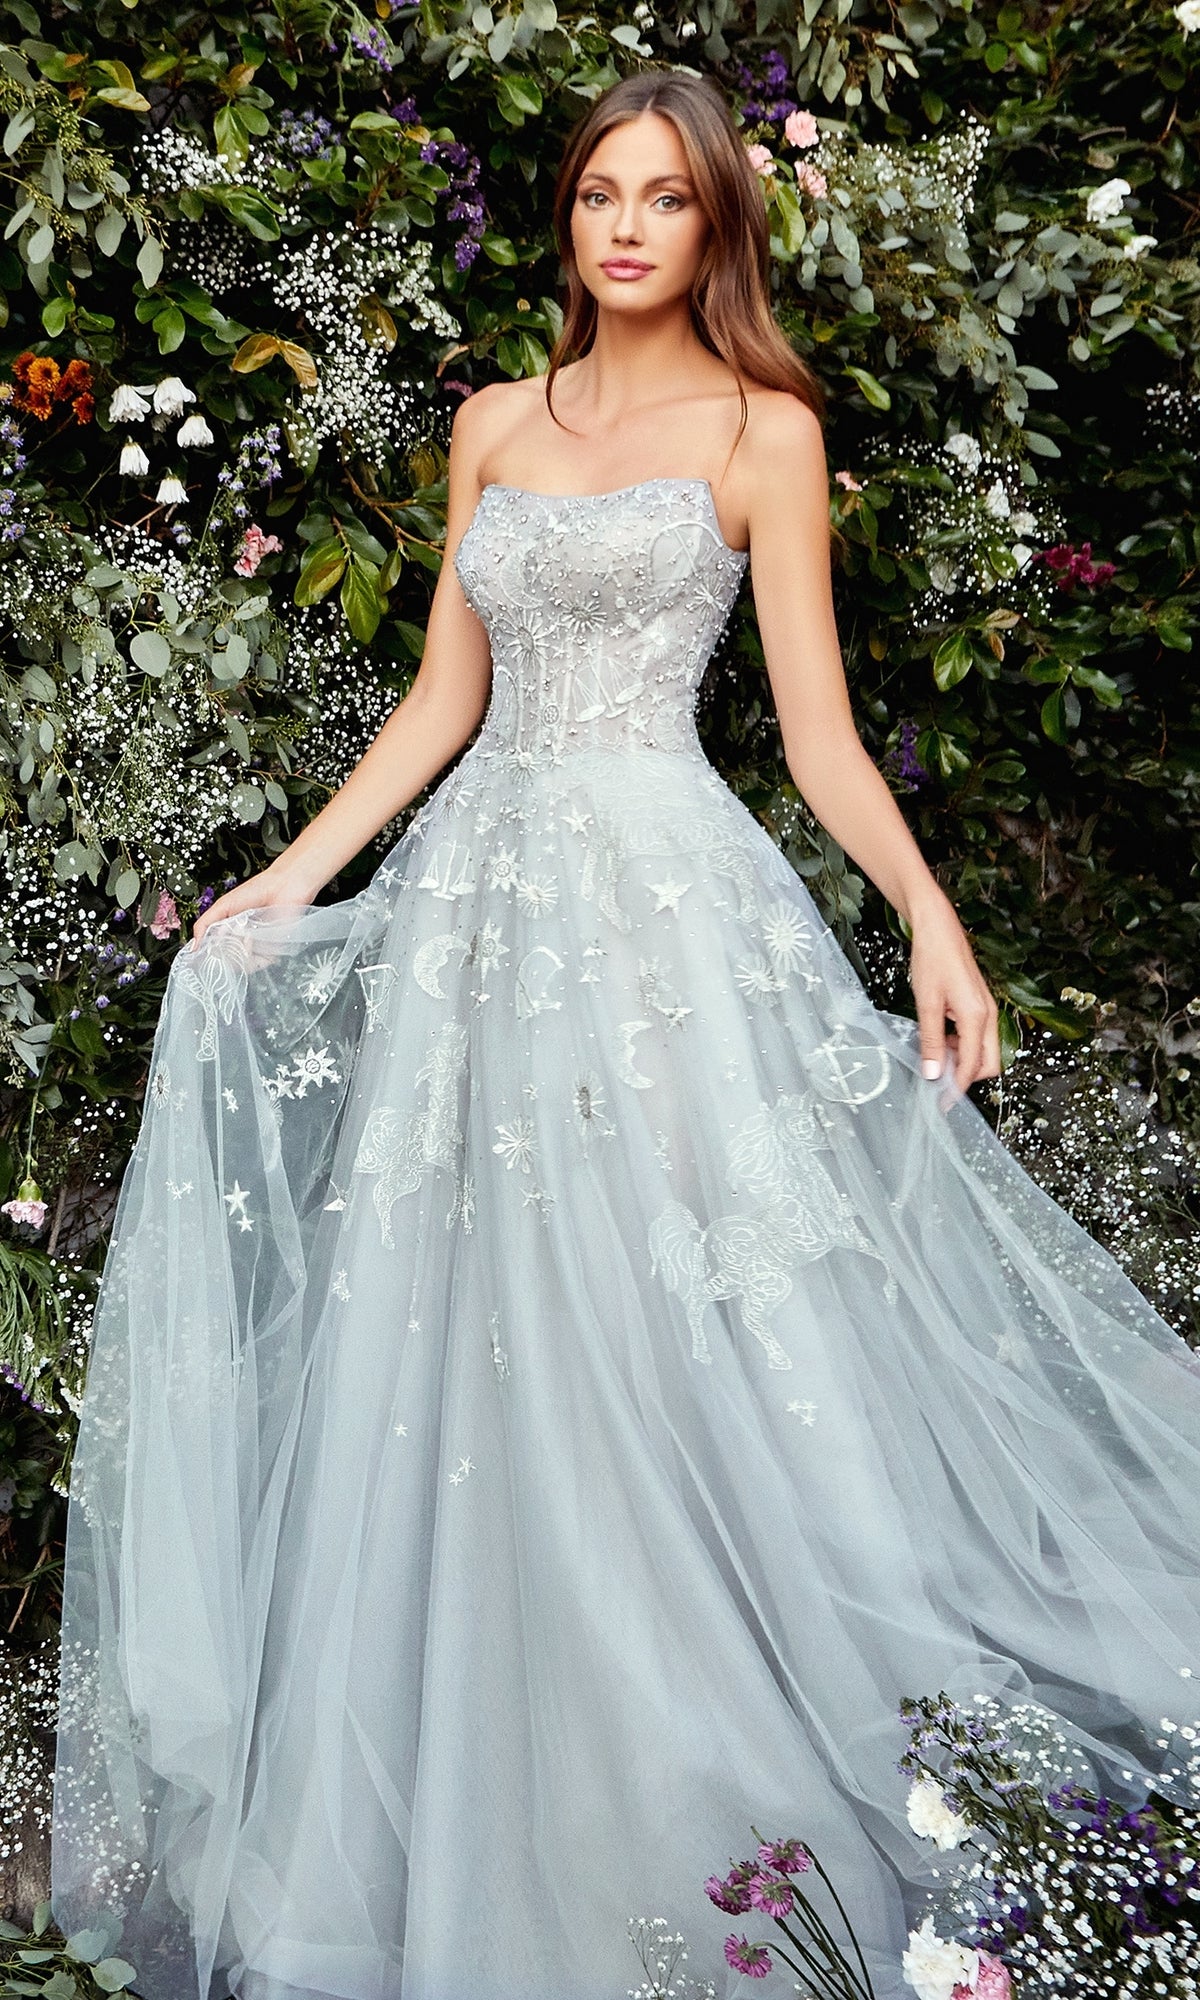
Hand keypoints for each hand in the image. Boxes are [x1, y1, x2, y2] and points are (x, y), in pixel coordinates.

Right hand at [187, 858, 321, 950]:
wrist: (284, 887)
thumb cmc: (256, 891)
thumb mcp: (223, 906)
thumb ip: (204, 925)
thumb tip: (192, 947)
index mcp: (230, 932)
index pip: (215, 951)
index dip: (207, 956)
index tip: (199, 959)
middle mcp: (242, 942)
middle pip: (227, 961)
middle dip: (221, 958)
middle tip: (218, 951)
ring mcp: (257, 948)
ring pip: (242, 965)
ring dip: (236, 956)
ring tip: (238, 938)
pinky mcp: (272, 951)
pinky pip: (259, 963)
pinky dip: (252, 957)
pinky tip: (249, 941)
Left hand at [908, 892, 1000, 1090]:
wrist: (938, 928)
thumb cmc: (932, 960)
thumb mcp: (926, 1004)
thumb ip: (931, 1041)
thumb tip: (933, 1074)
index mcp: (978, 1017)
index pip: (972, 1066)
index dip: (956, 1088)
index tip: (941, 1103)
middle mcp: (988, 1015)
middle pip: (987, 1063)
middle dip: (966, 1076)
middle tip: (936, 1078)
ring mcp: (986, 1010)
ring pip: (983, 1051)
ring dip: (962, 1060)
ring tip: (934, 1054)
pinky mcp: (980, 1005)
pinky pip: (977, 1036)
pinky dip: (961, 1045)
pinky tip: (940, 1037)